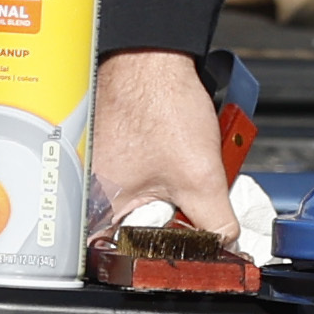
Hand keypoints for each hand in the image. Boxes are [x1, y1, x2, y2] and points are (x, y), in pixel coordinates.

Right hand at [83, 49, 235, 243]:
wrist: (154, 54)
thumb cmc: (159, 101)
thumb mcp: (200, 176)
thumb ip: (216, 221)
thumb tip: (226, 243)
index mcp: (97, 205)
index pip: (123, 257)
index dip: (158, 258)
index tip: (183, 252)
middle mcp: (88, 191)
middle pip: (135, 231)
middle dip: (170, 223)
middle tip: (192, 206)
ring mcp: (97, 170)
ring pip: (142, 204)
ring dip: (170, 197)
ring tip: (185, 171)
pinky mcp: (111, 152)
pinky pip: (140, 179)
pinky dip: (164, 175)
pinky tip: (179, 156)